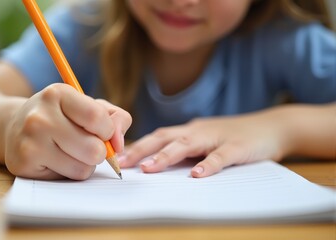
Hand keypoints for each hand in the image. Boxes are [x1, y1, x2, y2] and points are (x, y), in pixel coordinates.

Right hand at [4, 83, 131, 179]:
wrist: (16, 127)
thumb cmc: (63, 117)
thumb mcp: (89, 106)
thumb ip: (116, 118)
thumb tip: (118, 144)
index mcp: (57, 93)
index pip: (97, 118)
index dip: (108, 130)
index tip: (102, 130)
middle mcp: (40, 116)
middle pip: (94, 149)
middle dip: (99, 151)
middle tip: (86, 144)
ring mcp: (30, 142)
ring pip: (83, 168)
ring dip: (85, 164)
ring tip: (70, 151)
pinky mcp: (23, 165)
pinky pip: (68, 178)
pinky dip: (70, 172)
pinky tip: (56, 160)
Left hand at [119, 110, 286, 177]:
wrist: (272, 126)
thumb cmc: (234, 136)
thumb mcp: (206, 141)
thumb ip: (186, 150)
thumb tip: (157, 163)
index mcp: (189, 131)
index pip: (158, 137)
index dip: (137, 146)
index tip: (118, 157)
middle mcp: (198, 131)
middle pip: (164, 137)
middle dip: (141, 150)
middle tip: (122, 163)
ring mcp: (217, 137)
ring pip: (187, 145)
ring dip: (166, 156)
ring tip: (149, 168)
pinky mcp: (238, 146)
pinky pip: (221, 156)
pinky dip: (208, 165)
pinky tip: (197, 175)